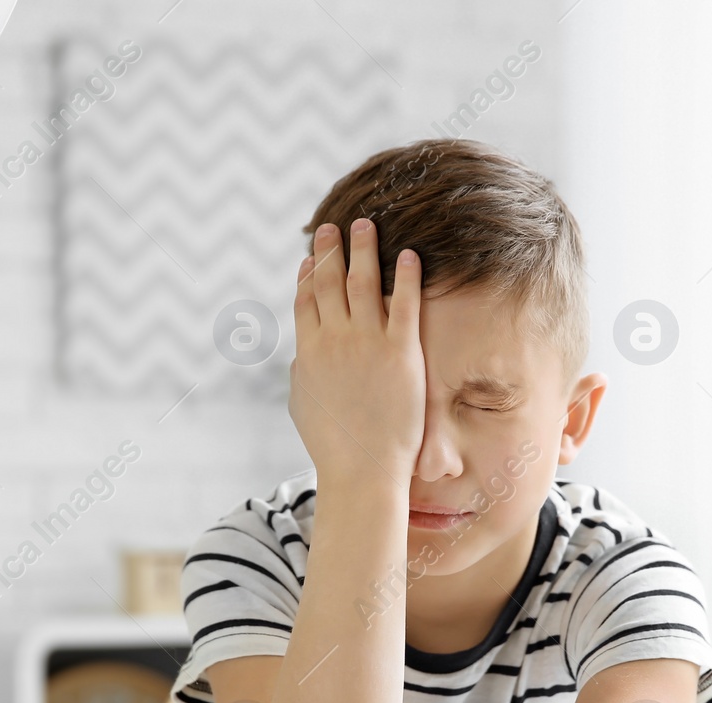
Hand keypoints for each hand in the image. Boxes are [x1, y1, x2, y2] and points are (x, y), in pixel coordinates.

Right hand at [288, 219, 425, 490]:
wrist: (363, 469)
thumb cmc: (333, 446)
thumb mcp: (303, 405)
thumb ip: (302, 372)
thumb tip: (303, 353)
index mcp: (308, 351)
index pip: (304, 301)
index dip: (307, 276)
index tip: (309, 258)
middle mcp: (334, 339)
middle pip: (329, 282)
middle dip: (330, 251)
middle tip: (333, 225)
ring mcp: (367, 342)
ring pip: (364, 282)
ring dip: (364, 249)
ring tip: (367, 225)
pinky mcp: (401, 350)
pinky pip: (405, 302)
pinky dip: (406, 275)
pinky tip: (409, 254)